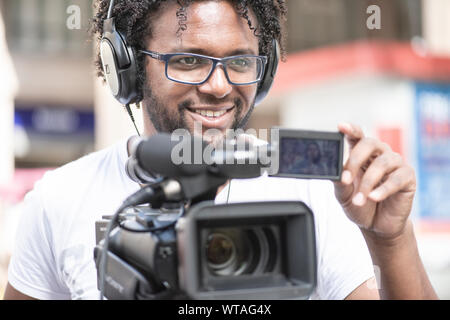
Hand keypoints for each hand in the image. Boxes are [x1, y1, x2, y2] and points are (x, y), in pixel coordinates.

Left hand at [333, 123, 415, 240]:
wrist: (376, 226)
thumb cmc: (359, 205)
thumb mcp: (344, 195)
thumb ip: (339, 182)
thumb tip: (336, 172)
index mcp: (362, 154)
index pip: (356, 136)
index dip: (350, 129)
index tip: (341, 126)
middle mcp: (379, 154)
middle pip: (369, 143)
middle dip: (355, 160)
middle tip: (346, 179)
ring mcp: (395, 164)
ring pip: (382, 163)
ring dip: (367, 183)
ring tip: (358, 200)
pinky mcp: (407, 177)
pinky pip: (396, 179)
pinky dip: (383, 189)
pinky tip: (374, 198)